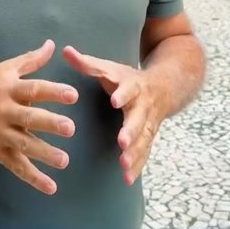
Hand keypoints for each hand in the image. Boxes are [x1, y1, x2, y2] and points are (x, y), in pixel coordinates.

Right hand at [0, 39, 77, 194]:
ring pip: (24, 145)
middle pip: (29, 118)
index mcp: (9, 90)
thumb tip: (51, 44)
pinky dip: (34, 178)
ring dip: (44, 153)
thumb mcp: (3, 70)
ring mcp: (1, 134)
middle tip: (70, 128)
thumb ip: (30, 60)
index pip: (33, 89)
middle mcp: (5, 112)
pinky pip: (17, 167)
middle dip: (49, 123)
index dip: (53, 91)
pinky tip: (51, 187)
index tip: (73, 94)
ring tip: (64, 160)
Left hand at [62, 46, 163, 185]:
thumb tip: (65, 49)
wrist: (164, 86)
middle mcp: (143, 106)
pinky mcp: (148, 137)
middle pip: (138, 119)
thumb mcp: (111, 68)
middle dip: (131, 131)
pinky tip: (127, 179)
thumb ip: (88, 63)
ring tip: (124, 165)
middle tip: (122, 142)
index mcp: (133, 87)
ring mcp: (148, 123)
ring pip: (143, 139)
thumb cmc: (127, 78)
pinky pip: (145, 153)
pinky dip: (137, 166)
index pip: (128, 89)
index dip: (123, 94)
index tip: (115, 101)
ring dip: (135, 153)